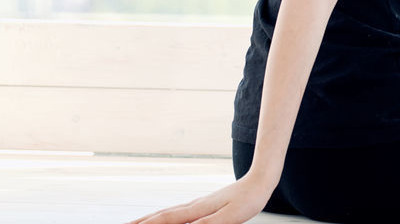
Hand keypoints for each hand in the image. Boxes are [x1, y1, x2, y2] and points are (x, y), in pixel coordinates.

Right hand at [121, 172, 271, 223]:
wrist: (261, 180)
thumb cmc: (248, 199)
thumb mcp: (229, 217)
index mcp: (196, 210)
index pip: (164, 220)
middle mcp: (193, 206)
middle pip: (161, 215)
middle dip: (141, 222)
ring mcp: (198, 204)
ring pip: (169, 213)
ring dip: (151, 219)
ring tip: (139, 223)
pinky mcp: (206, 205)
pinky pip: (179, 213)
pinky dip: (166, 217)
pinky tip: (169, 219)